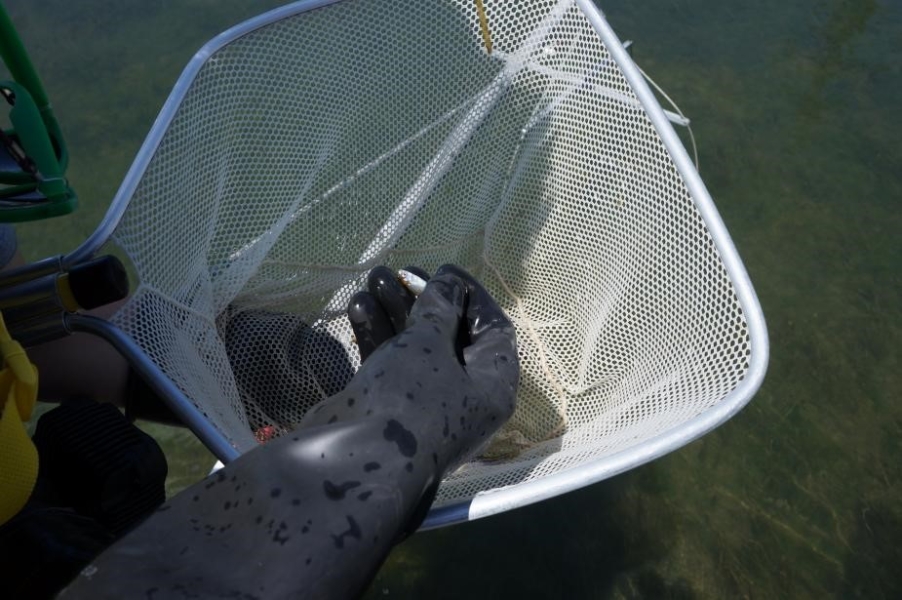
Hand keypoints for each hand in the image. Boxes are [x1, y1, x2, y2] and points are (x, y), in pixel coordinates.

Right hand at [302, 264, 519, 475]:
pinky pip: (389, 364)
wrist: (351, 464)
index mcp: (492, 386)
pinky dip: (377, 336)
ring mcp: (423, 406)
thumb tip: (450, 283)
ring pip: (415, 348)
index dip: (471, 295)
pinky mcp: (387, 409)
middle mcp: (464, 398)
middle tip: (400, 273)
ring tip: (372, 278)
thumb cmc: (408, 398)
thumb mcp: (430, 343)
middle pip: (451, 336)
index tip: (445, 270)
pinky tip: (358, 306)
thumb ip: (440, 307)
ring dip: (395, 312)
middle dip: (426, 300)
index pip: (494, 330)